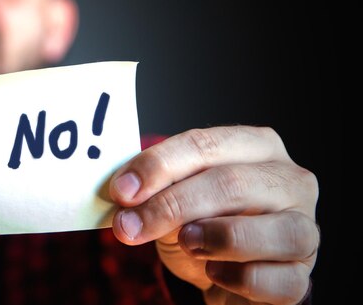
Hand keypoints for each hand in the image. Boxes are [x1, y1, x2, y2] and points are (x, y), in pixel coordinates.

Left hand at [109, 126, 318, 304]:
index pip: (205, 144)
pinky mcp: (302, 274)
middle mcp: (289, 180)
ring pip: (273, 231)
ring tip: (185, 243)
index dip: (158, 166)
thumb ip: (154, 188)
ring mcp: (304, 227)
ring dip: (216, 238)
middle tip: (130, 226)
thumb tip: (124, 193)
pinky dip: (239, 278)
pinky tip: (214, 272)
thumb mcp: (173, 196)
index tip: (121, 190)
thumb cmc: (200, 221)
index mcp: (256, 146)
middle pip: (232, 183)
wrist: (224, 269)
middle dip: (172, 205)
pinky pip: (277, 280)